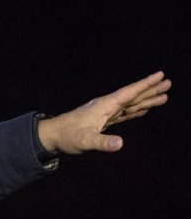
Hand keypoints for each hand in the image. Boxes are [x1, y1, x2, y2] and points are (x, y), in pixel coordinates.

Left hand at [38, 71, 170, 154]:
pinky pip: (123, 114)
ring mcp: (104, 113)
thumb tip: (120, 144)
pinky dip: (134, 111)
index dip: (145, 84)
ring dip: (146, 100)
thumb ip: (102, 143)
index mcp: (105, 106)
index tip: (160, 74)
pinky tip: (142, 110)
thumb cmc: (67, 137)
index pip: (129, 93)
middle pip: (132, 96)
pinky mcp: (101, 121)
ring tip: (163, 97)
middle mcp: (106, 106)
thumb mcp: (85, 141)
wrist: (51, 136)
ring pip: (129, 104)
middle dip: (150, 90)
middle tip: (168, 82)